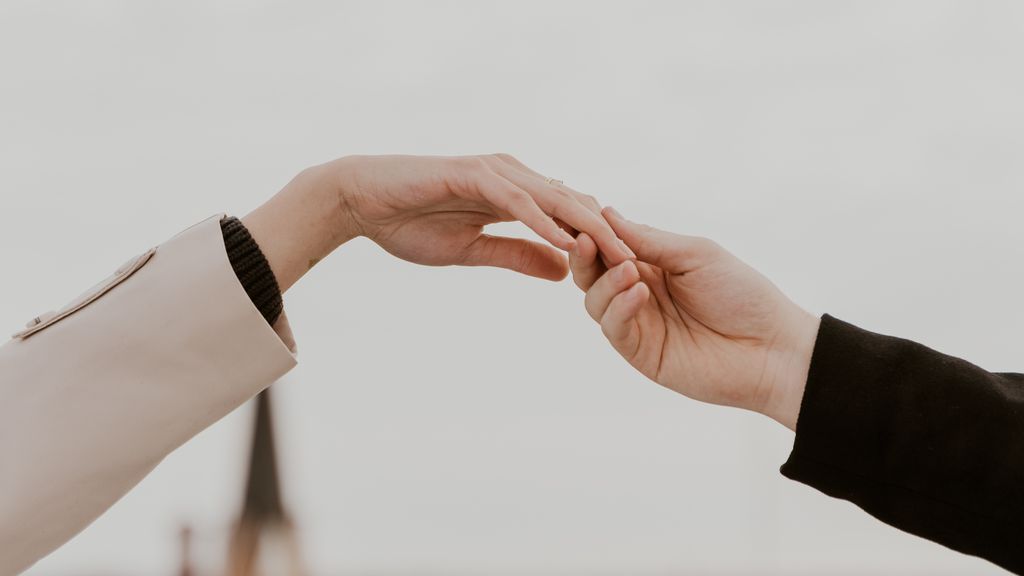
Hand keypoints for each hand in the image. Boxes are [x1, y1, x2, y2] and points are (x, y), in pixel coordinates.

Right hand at [335, 154, 633, 275]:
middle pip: (575, 206)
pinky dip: (544, 223)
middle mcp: (514, 177)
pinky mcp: (474, 175)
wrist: (362, 201)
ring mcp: (495, 172)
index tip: (630, 275)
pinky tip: (567, 245)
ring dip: (589, 230)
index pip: (571, 218)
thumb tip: (562, 271)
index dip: (602, 244)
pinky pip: (518, 202)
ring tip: (619, 258)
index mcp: (516, 194)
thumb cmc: (411, 223)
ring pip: (556, 201)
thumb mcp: (473, 249)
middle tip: (644, 268)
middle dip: (610, 237)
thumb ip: (518, 255)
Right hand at [568, 208, 819, 429]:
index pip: (609, 246)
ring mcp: (639, 324)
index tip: (584, 217)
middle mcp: (638, 293)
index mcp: (652, 265)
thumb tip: (608, 214)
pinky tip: (639, 293)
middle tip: (587, 241)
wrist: (771, 347)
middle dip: (585, 256)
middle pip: (592, 274)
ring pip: (595, 301)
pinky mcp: (641, 353)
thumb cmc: (742, 294)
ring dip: (605, 282)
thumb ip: (650, 240)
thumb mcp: (696, 254)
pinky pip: (614, 329)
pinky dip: (619, 308)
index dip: (593, 232)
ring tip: (629, 271)